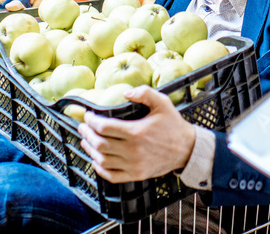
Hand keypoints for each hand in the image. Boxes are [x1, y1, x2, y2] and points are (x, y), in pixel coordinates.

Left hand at [80, 86, 196, 183]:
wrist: (187, 149)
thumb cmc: (173, 125)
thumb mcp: (162, 102)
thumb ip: (144, 93)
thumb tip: (126, 92)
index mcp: (136, 132)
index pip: (104, 127)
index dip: (91, 121)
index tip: (88, 115)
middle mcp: (132, 151)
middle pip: (100, 144)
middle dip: (87, 134)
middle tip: (82, 127)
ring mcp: (133, 165)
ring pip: (102, 160)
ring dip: (90, 150)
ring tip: (86, 141)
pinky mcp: (135, 175)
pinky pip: (111, 176)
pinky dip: (100, 169)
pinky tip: (96, 160)